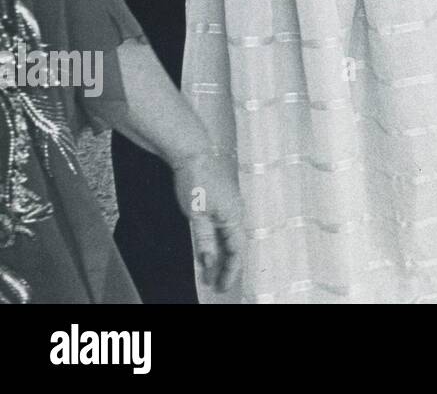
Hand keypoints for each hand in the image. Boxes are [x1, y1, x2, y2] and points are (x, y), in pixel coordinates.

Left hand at [171, 151, 242, 293]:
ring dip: (223, 255)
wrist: (193, 156)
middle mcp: (237, 212)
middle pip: (236, 245)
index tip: (222, 286)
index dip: (230, 270)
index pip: (236, 250)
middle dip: (227, 266)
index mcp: (234, 216)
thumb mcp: (196, 215)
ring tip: (212, 272)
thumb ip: (204, 240)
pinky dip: (219, 243)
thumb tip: (210, 262)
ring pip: (230, 237)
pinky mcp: (224, 201)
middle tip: (217, 284)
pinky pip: (225, 228)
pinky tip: (211, 249)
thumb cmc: (195, 182)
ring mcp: (231, 206)